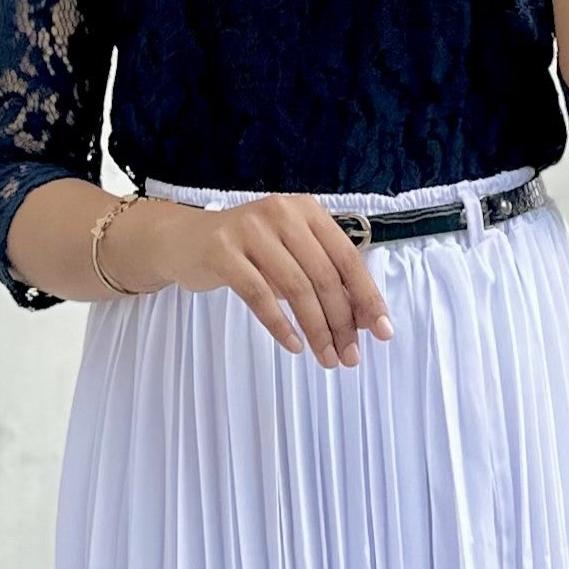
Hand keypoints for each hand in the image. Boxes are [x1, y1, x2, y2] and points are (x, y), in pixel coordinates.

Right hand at [164, 194, 394, 368]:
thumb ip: (324, 277)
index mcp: (306, 210)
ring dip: (316, 329)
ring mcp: (250, 229)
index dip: (367, 296)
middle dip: (342, 322)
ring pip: (295, 287)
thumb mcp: (291, 254)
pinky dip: (280, 325)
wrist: (186, 239)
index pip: (347, 256)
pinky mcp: (223, 251)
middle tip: (350, 357)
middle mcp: (282, 213)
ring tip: (327, 358)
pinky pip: (259, 295)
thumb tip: (364, 320)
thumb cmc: (249, 250)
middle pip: (323, 275)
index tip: (382, 332)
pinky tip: (294, 345)